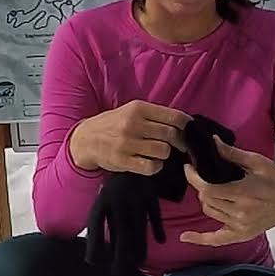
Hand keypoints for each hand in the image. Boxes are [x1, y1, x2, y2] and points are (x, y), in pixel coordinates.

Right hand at [68, 100, 189, 175]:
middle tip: (179, 146)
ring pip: (164, 151)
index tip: (189, 131)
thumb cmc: (114, 125)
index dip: (187, 126)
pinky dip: (156, 166)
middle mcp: (133, 124)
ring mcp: (127, 143)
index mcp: (138, 108)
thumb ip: (154, 116)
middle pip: (171, 135)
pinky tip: (150, 163)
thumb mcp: (131, 111)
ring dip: (165, 154)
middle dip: (179, 142)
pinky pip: (152, 166)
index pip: (174, 116)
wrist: (85, 140)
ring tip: (158, 153)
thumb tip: (183, 124)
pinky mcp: (123, 161)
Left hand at [179, 136, 274, 246]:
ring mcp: (241, 226)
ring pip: (210, 212)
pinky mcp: (242, 234)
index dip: (194, 177)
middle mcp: (240, 213)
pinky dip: (200, 239)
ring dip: (207, 200)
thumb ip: (232, 154)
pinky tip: (185, 237)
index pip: (207, 189)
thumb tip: (212, 142)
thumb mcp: (257, 162)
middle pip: (206, 200)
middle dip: (202, 186)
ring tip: (214, 189)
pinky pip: (216, 239)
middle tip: (205, 175)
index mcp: (243, 193)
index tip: (189, 167)